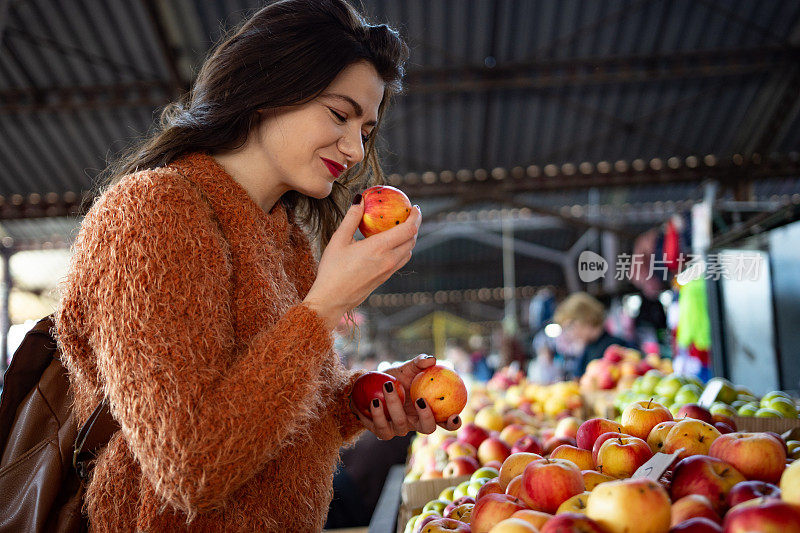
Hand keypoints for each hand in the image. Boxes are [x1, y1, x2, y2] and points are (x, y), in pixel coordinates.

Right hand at [304, 199, 420, 329]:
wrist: (332, 299)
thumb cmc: (332, 269)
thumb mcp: (339, 240)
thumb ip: (351, 218)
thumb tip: (359, 199)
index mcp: (379, 248)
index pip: (408, 229)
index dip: (416, 216)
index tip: (415, 207)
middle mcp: (388, 260)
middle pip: (412, 240)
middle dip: (415, 225)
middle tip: (409, 215)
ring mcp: (388, 271)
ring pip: (408, 252)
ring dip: (410, 239)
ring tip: (402, 228)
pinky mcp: (385, 278)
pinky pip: (401, 261)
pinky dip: (403, 249)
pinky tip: (391, 245)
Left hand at [350, 355, 461, 439]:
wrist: (369, 385)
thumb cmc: (395, 377)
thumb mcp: (408, 368)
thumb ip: (419, 363)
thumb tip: (432, 359)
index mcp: (428, 411)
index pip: (445, 421)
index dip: (453, 423)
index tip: (455, 415)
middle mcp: (416, 423)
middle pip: (427, 428)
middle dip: (426, 417)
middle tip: (420, 400)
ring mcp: (399, 429)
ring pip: (400, 424)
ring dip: (394, 406)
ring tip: (387, 386)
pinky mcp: (382, 431)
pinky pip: (381, 427)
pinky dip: (376, 414)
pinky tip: (372, 401)